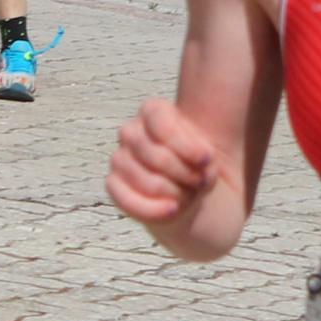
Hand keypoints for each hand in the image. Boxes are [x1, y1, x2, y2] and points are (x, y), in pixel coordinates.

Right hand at [105, 98, 225, 235]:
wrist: (188, 186)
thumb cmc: (197, 163)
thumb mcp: (207, 152)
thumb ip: (202, 155)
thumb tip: (197, 169)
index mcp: (153, 111)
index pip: (161, 123)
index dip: (184, 145)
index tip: (206, 160)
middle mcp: (131, 131)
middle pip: (156, 156)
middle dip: (184, 174)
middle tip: (200, 181)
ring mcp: (119, 157)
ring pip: (147, 181)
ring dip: (175, 193)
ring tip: (189, 195)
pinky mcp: (113, 184)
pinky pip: (127, 200)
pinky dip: (153, 209)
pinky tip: (172, 209)